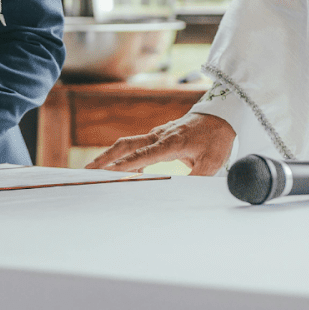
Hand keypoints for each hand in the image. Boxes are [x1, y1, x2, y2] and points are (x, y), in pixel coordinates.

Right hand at [84, 113, 236, 175]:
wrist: (221, 116)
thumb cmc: (216, 138)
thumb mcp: (213, 161)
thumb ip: (198, 178)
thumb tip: (184, 193)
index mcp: (171, 143)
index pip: (143, 155)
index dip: (125, 164)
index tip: (108, 172)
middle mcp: (159, 136)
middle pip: (126, 145)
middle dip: (105, 157)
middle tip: (87, 169)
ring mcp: (157, 134)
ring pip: (128, 144)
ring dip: (111, 156)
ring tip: (95, 171)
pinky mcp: (158, 136)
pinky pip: (137, 146)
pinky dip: (125, 157)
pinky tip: (121, 170)